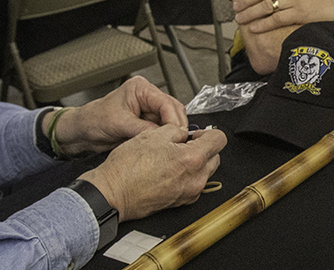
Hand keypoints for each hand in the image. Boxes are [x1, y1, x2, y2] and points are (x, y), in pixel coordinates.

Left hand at [52, 76, 186, 156]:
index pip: (165, 102)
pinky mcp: (146, 122)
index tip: (177, 134)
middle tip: (177, 141)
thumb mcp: (119, 124)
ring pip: (170, 121)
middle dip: (175, 126)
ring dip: (170, 133)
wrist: (82, 132)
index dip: (173, 120)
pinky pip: (162, 130)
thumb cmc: (93, 120)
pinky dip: (164, 137)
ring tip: (171, 145)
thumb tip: (162, 136)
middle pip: (172, 110)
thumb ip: (142, 129)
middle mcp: (146, 97)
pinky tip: (163, 145)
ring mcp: (147, 110)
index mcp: (140, 88)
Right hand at [80, 124, 224, 219]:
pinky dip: (187, 176)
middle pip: (215, 157)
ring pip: (205, 172)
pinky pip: (193, 185)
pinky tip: (169, 171)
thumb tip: (185, 133)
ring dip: (196, 163)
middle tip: (183, 144)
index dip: (208, 132)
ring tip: (173, 157)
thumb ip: (177, 130)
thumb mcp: (153, 135)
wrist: (113, 193)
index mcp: (193, 159)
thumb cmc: (128, 167)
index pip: (220, 139)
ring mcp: (189, 193)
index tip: (196, 134)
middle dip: (203, 148)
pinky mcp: (181, 202)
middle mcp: (196, 179)